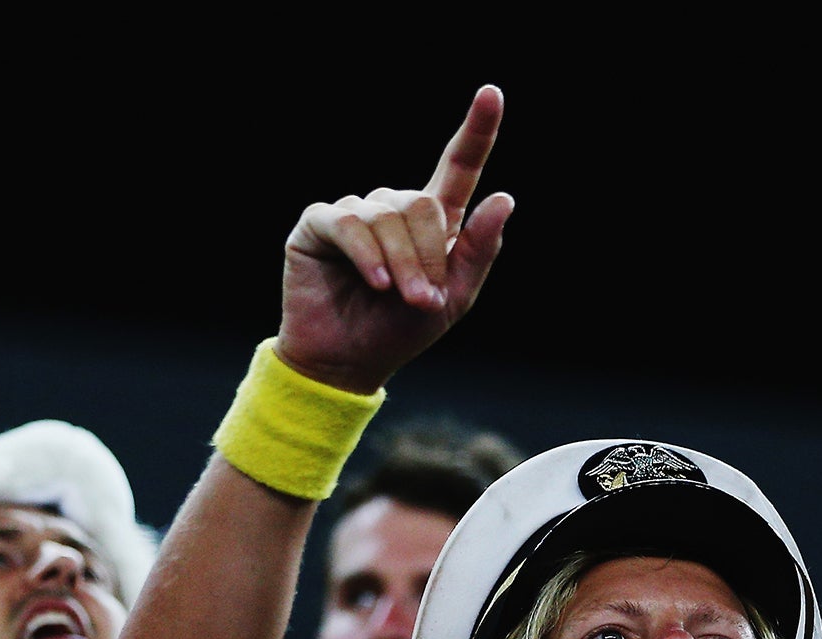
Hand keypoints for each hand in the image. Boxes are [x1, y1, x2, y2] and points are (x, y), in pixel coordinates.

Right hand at [277, 85, 513, 395]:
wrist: (346, 362)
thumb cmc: (398, 331)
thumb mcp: (453, 298)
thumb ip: (479, 250)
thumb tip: (503, 196)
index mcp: (431, 223)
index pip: (458, 167)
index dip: (477, 131)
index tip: (492, 93)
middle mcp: (392, 209)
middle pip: (421, 204)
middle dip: (426, 255)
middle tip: (422, 299)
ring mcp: (353, 213)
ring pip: (386, 216)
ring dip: (398, 262)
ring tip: (397, 298)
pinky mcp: (318, 225)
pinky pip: (348, 224)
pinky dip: (365, 254)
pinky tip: (373, 283)